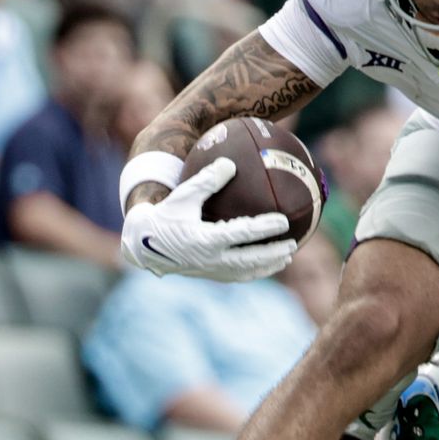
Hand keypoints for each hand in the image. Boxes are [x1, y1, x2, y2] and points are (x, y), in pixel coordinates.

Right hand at [121, 157, 296, 281]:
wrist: (144, 243)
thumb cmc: (166, 214)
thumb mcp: (184, 194)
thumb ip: (207, 180)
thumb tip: (230, 163)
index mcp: (204, 239)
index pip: (241, 234)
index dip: (264, 228)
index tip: (284, 221)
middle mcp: (209, 258)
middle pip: (249, 259)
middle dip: (273, 253)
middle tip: (293, 243)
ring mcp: (210, 270)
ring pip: (245, 271)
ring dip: (268, 265)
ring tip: (288, 257)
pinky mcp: (209, 275)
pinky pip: (237, 276)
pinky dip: (255, 272)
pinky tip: (268, 265)